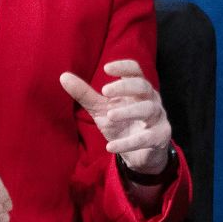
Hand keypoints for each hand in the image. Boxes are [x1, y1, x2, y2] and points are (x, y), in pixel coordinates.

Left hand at [59, 59, 172, 174]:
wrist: (138, 154)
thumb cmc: (121, 124)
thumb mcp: (101, 108)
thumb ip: (85, 94)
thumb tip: (63, 76)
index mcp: (137, 89)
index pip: (135, 71)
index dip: (124, 67)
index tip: (106, 68)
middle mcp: (151, 100)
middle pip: (143, 86)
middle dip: (124, 87)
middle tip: (104, 91)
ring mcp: (157, 118)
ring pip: (148, 109)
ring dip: (128, 112)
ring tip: (109, 116)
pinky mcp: (159, 138)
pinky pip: (146, 138)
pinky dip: (128, 143)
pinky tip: (111, 147)